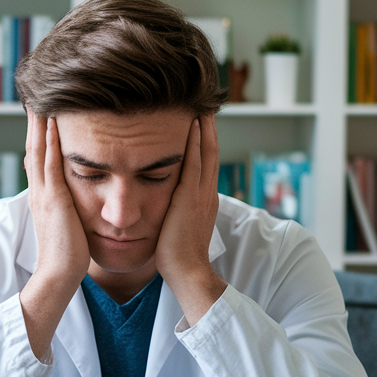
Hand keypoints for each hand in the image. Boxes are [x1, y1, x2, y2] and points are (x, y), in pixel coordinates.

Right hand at [19, 111, 88, 357]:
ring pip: (38, 148)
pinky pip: (50, 162)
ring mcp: (43, 194)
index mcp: (43, 196)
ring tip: (43, 95)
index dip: (40, 132)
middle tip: (38, 93)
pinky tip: (52, 120)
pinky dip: (49, 139)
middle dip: (36, 119)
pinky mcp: (53, 199)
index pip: (38, 156)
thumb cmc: (69, 255)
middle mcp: (39, 191)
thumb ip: (68, 207)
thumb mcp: (67, 224)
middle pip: (34, 145)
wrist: (59, 276)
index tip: (44, 109)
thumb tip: (74, 198)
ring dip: (40, 121)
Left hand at [155, 114, 226, 325]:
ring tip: (199, 104)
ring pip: (206, 152)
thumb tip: (165, 205)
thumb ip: (175, 212)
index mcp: (205, 200)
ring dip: (203, 127)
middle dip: (208, 128)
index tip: (199, 122)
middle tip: (203, 104)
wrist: (187, 272)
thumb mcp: (177, 228)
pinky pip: (194, 163)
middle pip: (211, 152)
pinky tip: (192, 124)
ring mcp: (201, 194)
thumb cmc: (177, 257)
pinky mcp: (190, 198)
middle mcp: (207, 193)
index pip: (206, 163)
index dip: (204, 141)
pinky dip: (194, 142)